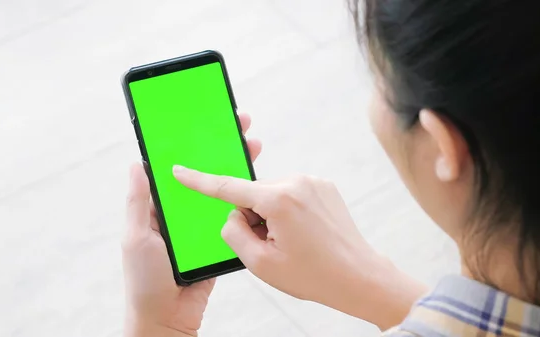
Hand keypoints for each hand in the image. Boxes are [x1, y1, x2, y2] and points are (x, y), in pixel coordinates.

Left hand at [122, 113, 262, 336]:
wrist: (168, 319)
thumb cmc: (145, 281)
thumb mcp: (136, 238)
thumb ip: (139, 203)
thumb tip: (137, 164)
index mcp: (160, 207)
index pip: (177, 167)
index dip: (191, 144)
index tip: (206, 121)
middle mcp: (181, 212)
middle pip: (203, 174)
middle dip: (221, 149)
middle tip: (240, 127)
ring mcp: (200, 225)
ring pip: (220, 192)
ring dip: (235, 171)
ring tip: (253, 150)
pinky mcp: (216, 240)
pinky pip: (230, 217)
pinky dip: (243, 202)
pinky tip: (256, 187)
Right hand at [173, 171, 427, 329]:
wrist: (360, 277)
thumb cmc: (313, 275)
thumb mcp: (261, 264)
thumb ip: (234, 233)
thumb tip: (232, 215)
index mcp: (278, 200)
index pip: (228, 188)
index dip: (199, 181)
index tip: (179, 170)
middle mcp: (296, 182)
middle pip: (252, 194)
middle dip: (253, 217)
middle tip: (273, 246)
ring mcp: (313, 182)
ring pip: (271, 194)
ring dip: (271, 214)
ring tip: (293, 242)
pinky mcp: (324, 186)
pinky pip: (291, 193)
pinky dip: (287, 210)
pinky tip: (304, 233)